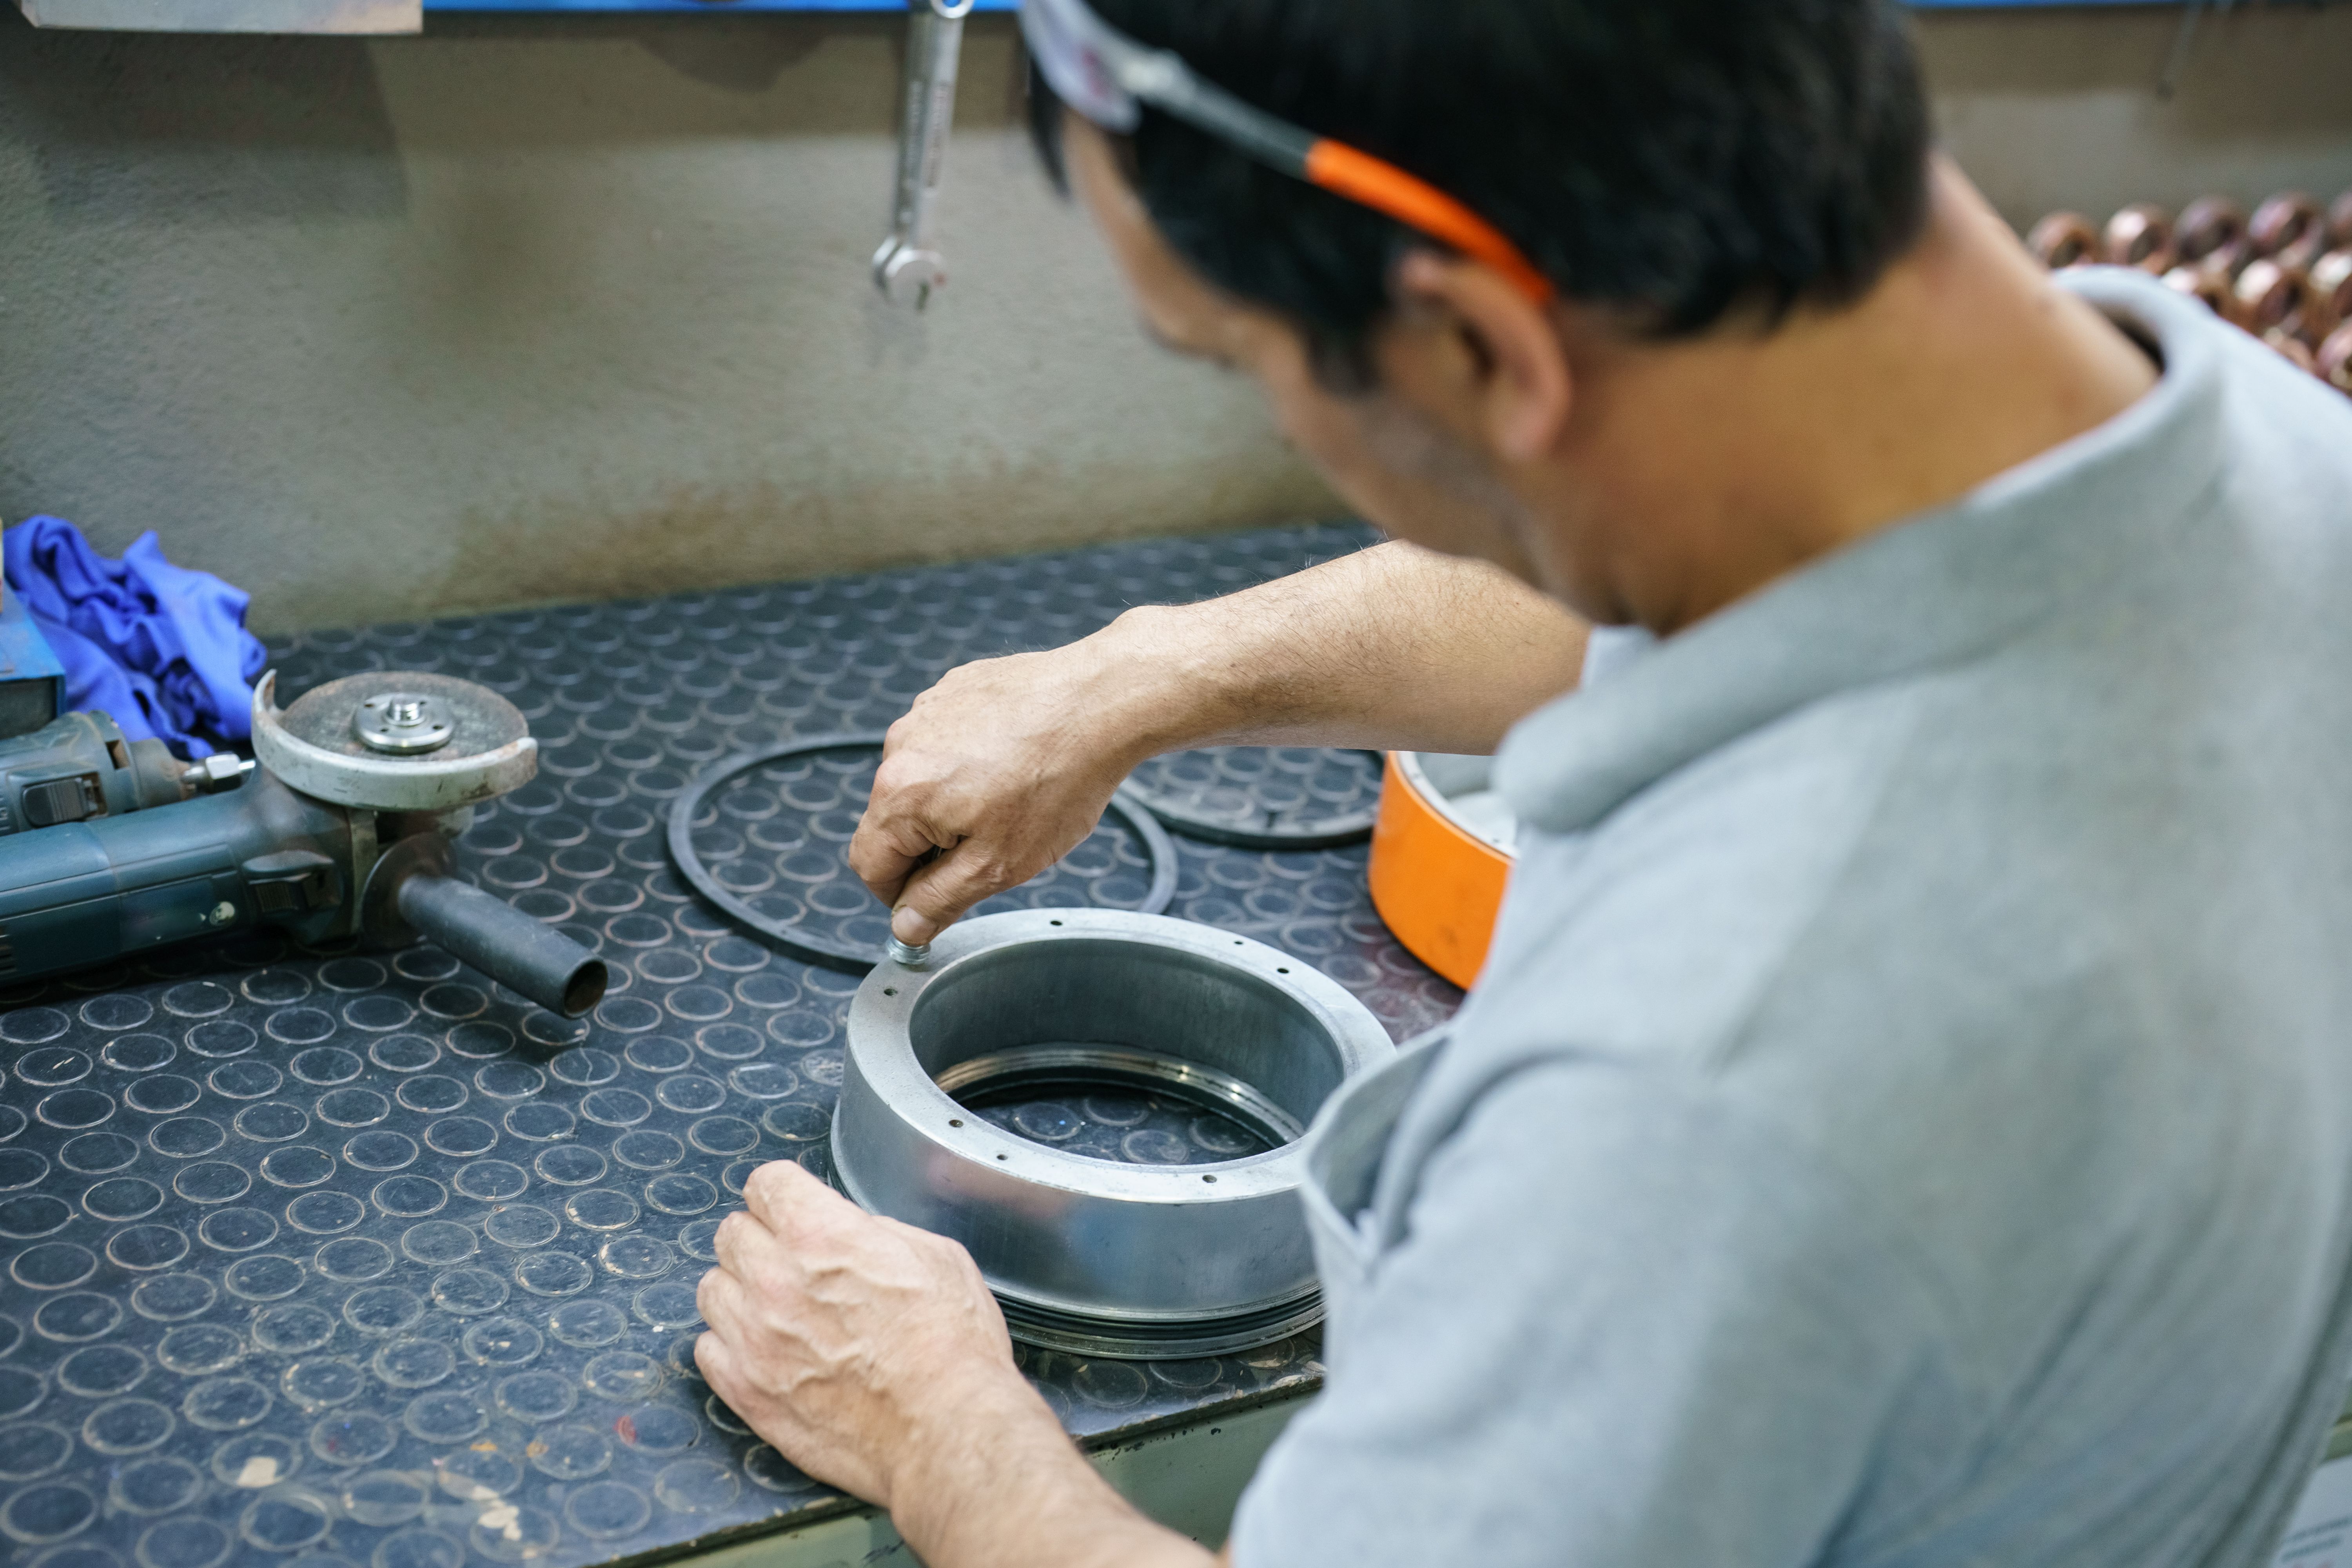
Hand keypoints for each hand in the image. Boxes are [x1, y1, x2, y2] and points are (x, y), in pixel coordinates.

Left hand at [693, 1161, 1047, 1508]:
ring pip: (712, 1289)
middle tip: (794, 1261)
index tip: (793, 1207)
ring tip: (777, 1308)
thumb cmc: (953, 1349)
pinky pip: (709, 1349)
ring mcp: (754, 1340)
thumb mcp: (936, 1258)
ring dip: (741, 1290)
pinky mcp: (747, 1392)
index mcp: (822, 1235)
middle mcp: (775, 1281)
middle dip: (763, 1238)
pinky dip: (732, 1344)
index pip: (766, 1184)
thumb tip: (850, 1233)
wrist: (946, 1432)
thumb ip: (878, 1233)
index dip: (786, 1193)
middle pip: (732, 1232)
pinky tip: (767, 1350)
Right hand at [849, 627, 1175, 945]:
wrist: (1102, 702)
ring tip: (1013, 797)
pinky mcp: (954, 689)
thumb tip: (904, 926)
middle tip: (992, 847)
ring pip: (921, 781)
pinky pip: (946, 742)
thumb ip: (940, 899)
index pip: (869, 865)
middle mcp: (900, 746)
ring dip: (953, 802)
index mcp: (900, 794)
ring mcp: (926, 712)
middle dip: (933, 846)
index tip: (938, 899)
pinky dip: (971, 761)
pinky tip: (1016, 762)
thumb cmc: (1058, 779)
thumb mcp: (998, 864)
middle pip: (893, 822)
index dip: (901, 895)